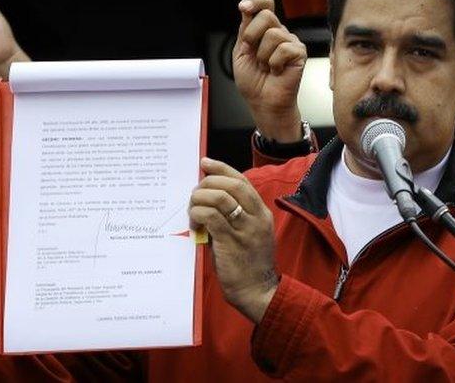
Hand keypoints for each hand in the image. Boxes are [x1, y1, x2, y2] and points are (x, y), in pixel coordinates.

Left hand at [189, 157, 277, 322]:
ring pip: (220, 197)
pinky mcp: (231, 241)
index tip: (205, 163)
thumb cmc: (248, 265)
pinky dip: (198, 214)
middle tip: (195, 192)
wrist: (257, 292)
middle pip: (232, 185)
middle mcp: (256, 217)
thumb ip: (232, 217)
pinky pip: (211, 217)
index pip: (242, 181)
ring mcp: (245, 229)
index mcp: (261, 213)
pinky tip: (195, 223)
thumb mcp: (247, 235)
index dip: (222, 169)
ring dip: (200, 199)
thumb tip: (206, 200)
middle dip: (208, 183)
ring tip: (193, 210)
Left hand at [233, 0, 306, 141]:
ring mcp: (290, 42)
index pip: (265, 4)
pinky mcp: (299, 53)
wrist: (262, 102)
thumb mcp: (240, 52)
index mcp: (263, 30)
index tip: (243, 8)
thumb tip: (247, 8)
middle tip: (252, 53)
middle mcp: (279, 32)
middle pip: (267, 15)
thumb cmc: (253, 81)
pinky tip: (276, 71)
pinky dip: (274, 63)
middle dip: (252, 36)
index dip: (255, 1)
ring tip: (266, 67)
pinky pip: (284, 49)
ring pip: (274, 34)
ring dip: (263, 55)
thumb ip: (245, 30)